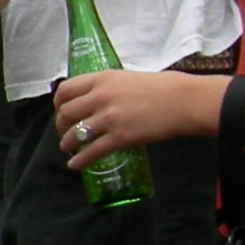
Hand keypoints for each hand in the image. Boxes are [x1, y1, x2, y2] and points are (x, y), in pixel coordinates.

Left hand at [53, 69, 220, 170]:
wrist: (186, 101)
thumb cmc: (164, 88)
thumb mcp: (128, 78)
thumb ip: (108, 87)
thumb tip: (97, 97)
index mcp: (102, 79)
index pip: (65, 90)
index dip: (59, 103)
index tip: (61, 111)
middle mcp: (101, 97)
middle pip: (66, 113)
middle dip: (61, 125)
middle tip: (65, 132)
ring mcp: (109, 118)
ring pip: (74, 134)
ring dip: (67, 143)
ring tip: (68, 148)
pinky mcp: (120, 137)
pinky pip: (92, 152)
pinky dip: (80, 161)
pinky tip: (75, 166)